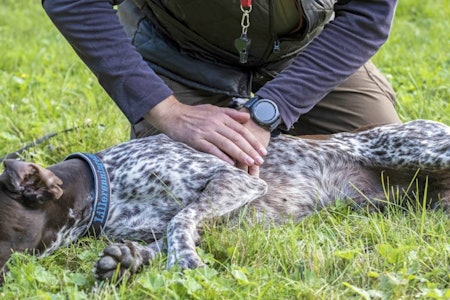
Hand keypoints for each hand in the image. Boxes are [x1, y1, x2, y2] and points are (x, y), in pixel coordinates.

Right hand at [145, 95, 267, 173]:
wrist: (172, 115)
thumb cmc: (193, 114)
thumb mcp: (213, 110)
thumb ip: (231, 114)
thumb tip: (248, 118)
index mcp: (221, 116)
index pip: (241, 130)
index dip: (253, 141)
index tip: (262, 151)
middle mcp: (215, 123)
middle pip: (237, 138)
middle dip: (250, 150)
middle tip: (260, 160)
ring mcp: (205, 131)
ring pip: (227, 143)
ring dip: (240, 154)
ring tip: (250, 162)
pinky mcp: (196, 139)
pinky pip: (211, 149)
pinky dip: (222, 156)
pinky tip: (231, 163)